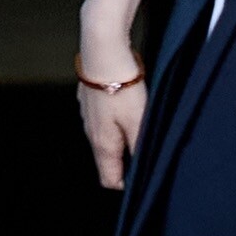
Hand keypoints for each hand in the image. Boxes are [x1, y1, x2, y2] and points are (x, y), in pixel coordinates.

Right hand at [77, 16, 147, 190]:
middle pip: (107, 158)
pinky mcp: (90, 98)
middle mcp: (91, 132)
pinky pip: (103, 117)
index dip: (126, 183)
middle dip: (126, 161)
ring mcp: (88, 115)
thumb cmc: (121, 86)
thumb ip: (140, 145)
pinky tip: (128, 105)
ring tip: (141, 126)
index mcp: (103, 144)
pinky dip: (116, 118)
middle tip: (147, 150)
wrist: (102, 52)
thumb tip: (143, 166)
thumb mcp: (138, 119)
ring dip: (122, 137)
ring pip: (105, 136)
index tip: (143, 177)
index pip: (108, 179)